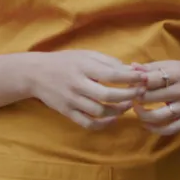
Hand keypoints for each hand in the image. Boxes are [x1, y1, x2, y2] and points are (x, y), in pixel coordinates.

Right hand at [26, 50, 144, 129]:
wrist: (36, 73)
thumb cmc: (66, 61)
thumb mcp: (87, 55)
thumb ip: (108, 62)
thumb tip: (131, 69)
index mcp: (84, 67)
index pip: (112, 74)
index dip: (130, 78)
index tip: (143, 78)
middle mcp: (77, 84)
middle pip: (107, 95)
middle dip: (128, 96)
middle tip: (139, 93)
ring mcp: (71, 100)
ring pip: (99, 111)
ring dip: (118, 110)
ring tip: (128, 105)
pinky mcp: (66, 112)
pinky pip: (87, 123)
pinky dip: (103, 124)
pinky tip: (112, 119)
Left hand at [132, 61, 179, 135]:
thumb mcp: (174, 65)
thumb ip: (152, 67)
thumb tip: (132, 68)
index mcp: (179, 73)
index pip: (155, 78)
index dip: (140, 82)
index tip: (131, 83)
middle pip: (155, 96)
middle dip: (139, 97)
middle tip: (131, 96)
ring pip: (161, 116)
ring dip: (144, 114)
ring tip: (136, 109)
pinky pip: (171, 129)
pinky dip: (156, 130)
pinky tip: (146, 125)